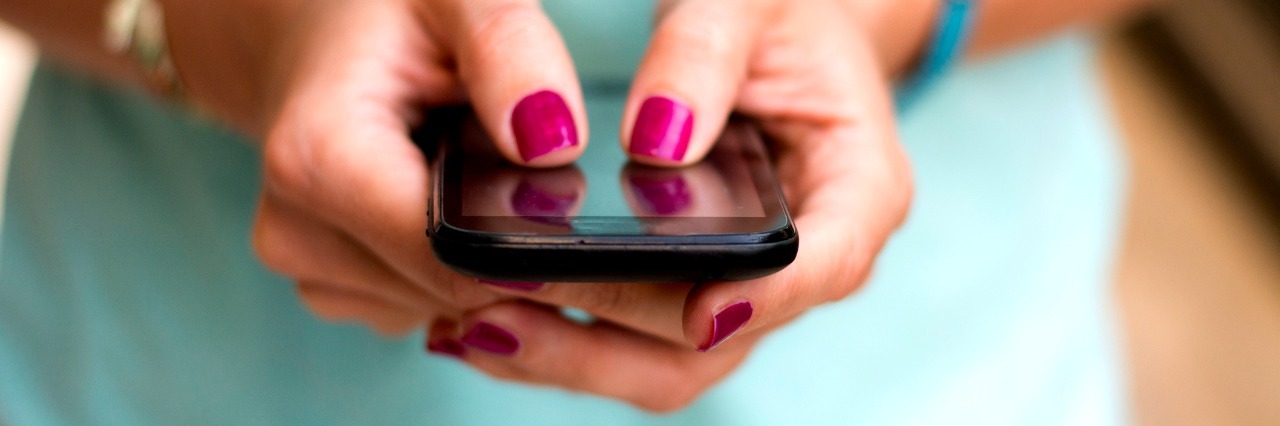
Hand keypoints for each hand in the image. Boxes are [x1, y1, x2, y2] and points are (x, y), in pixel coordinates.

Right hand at [243, 0, 599, 333]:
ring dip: (485, 257)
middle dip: (511, 243)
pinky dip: (456, 267)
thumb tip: (553, 145)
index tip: (563, 196)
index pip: (454, 256)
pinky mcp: (333, 289)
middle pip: (456, 290)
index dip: (527, 239)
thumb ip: (510, 53)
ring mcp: (309, 270)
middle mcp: (297, 231)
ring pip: (450, 307)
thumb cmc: (390, 11)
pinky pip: (429, 306)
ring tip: (472, 172)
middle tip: (519, 167)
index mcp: (319, 159)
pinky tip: (449, 204)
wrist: (320, 38)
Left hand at [426, 0, 912, 411]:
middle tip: (505, 305)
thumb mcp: (748, 0)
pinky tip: (483, 317)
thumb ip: (705, 54)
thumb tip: (656, 138)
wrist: (772, 35)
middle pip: (720, 335)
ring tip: (470, 324)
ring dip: (570, 356)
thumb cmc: (775, 15)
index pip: (826, 262)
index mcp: (856, 189)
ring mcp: (744, 290)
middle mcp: (805, 261)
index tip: (699, 307)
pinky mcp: (687, 297)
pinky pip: (629, 343)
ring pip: (665, 362)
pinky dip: (560, 338)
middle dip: (612, 334)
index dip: (766, 297)